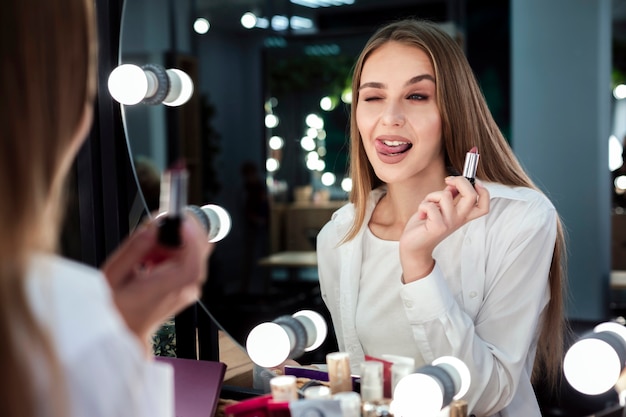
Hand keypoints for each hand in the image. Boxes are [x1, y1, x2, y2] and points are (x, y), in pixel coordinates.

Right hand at [101, 214, 213, 349]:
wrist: (123, 330)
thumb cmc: (115, 307)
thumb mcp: (115, 274)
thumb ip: (135, 248)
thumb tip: (153, 228)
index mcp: (167, 290)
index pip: (193, 263)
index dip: (191, 238)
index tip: (179, 221)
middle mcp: (184, 290)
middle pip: (200, 252)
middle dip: (181, 233)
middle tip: (157, 230)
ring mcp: (189, 289)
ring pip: (195, 252)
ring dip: (175, 243)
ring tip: (148, 253)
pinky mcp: (188, 286)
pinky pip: (189, 260)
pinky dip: (174, 252)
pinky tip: (154, 259)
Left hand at [399, 177, 488, 281]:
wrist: (414, 246)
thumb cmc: (425, 226)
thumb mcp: (441, 208)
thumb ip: (449, 197)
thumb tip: (453, 184)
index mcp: (462, 215)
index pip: (484, 204)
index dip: (483, 191)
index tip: (472, 182)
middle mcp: (459, 219)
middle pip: (471, 196)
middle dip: (460, 181)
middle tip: (448, 181)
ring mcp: (449, 223)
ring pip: (445, 195)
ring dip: (431, 196)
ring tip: (426, 205)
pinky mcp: (438, 227)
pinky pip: (430, 206)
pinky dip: (422, 205)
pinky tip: (421, 214)